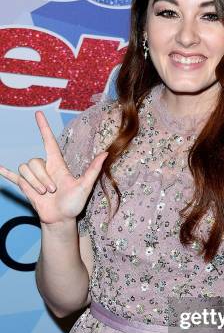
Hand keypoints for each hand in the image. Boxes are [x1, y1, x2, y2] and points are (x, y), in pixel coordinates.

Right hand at [0, 110, 107, 225]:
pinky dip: (6, 173)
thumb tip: (105, 154)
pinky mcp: (26, 187)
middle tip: (52, 191)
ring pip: (25, 170)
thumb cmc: (74, 203)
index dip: (44, 128)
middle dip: (42, 178)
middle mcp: (44, 167)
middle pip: (34, 161)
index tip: (39, 114)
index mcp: (57, 164)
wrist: (61, 219)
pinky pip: (14, 177)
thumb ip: (93, 170)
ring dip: (34, 183)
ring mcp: (34, 177)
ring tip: (44, 194)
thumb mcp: (85, 186)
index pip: (49, 141)